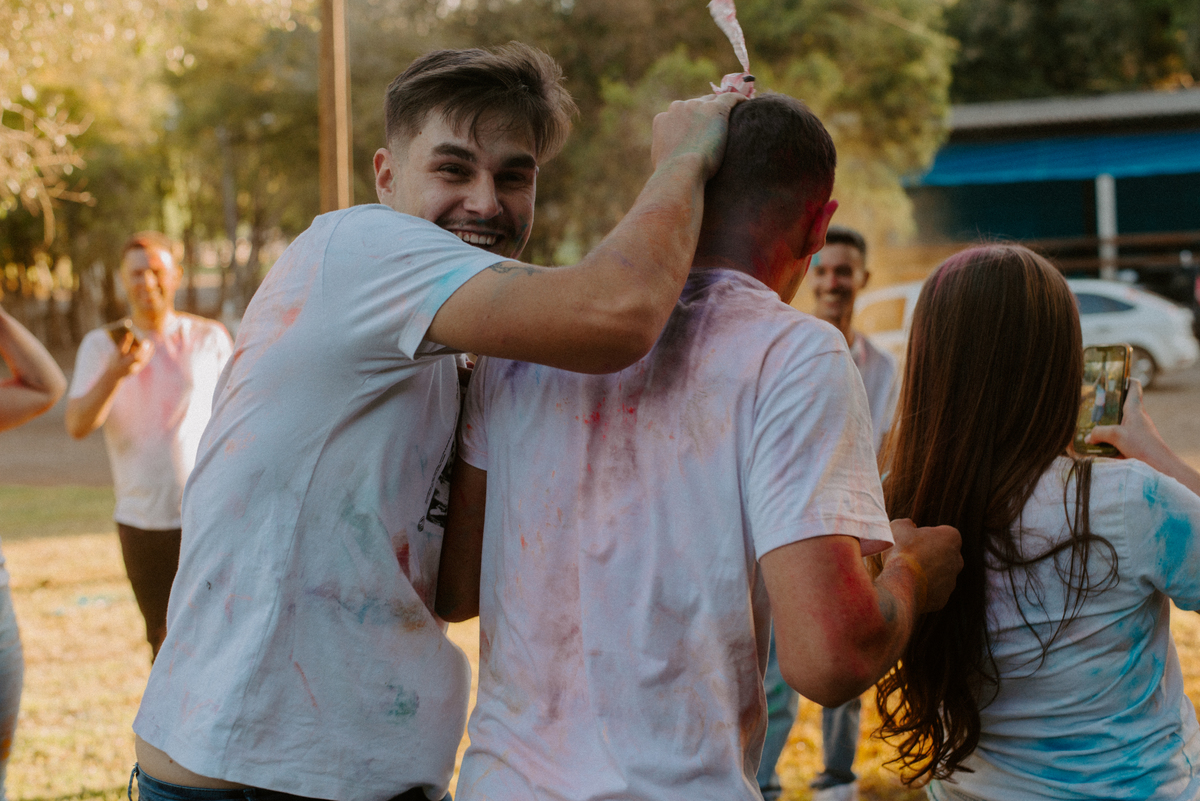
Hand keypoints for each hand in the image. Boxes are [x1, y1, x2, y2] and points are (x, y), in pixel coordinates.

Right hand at [111, 334, 153, 378]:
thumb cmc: (114, 362)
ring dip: (149, 351)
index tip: (144, 341)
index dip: (141, 349)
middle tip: (148, 341)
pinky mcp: (139, 369)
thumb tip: (129, 333)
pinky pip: (145, 361)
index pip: (136, 357)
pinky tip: (150, 348)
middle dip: (147, 349)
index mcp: (126, 363)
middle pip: (143, 358)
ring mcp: (137, 369)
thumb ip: (123, 343)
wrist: (114, 375)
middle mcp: (133, 367)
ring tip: (150, 343)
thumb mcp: (117, 352)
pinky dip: (148, 354)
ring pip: (146, 359)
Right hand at [650, 92, 743, 180]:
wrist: (681, 171)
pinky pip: (730, 97)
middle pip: (696, 103)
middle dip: (705, 112)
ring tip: (734, 114)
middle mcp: (678, 108)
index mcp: (663, 119)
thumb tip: (672, 154)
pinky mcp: (716, 109)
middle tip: (717, 124)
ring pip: (713, 100)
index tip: (699, 129)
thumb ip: (667, 149)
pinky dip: (738, 99)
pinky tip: (746, 103)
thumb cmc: (671, 174)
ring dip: (721, 106)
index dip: (690, 121)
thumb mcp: (661, 159)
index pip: (679, 113)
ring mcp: (697, 106)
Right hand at [887, 518, 962, 613]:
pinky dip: (922, 589)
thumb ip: (906, 524)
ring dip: (925, 572)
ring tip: (905, 573)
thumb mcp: (897, 527)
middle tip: (908, 555)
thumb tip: (908, 526)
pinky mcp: (943, 598)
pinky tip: (907, 586)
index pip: (941, 533)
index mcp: (951, 538)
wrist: (901, 584)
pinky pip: (932, 591)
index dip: (925, 535)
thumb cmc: (902, 551)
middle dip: (929, 554)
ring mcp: (952, 581)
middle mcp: (957, 560)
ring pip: (938, 574)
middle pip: (942, 554)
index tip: (912, 540)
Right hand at [1087, 379, 1199, 495]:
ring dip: (1107, 422)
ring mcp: (1137, 429)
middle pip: (1122, 404)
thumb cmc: (1141, 445)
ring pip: (1120, 421)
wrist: (1158, 464)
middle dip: (1108, 403)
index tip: (1114, 377)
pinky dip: (1110, 438)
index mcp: (1134, 408)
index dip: (1125, 379)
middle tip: (1092, 403)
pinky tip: (1098, 445)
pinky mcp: (1135, 442)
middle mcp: (1137, 416)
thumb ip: (1098, 433)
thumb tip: (1087, 437)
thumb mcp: (1115, 435)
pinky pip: (1120, 436)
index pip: (1133, 386)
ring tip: (1090, 424)